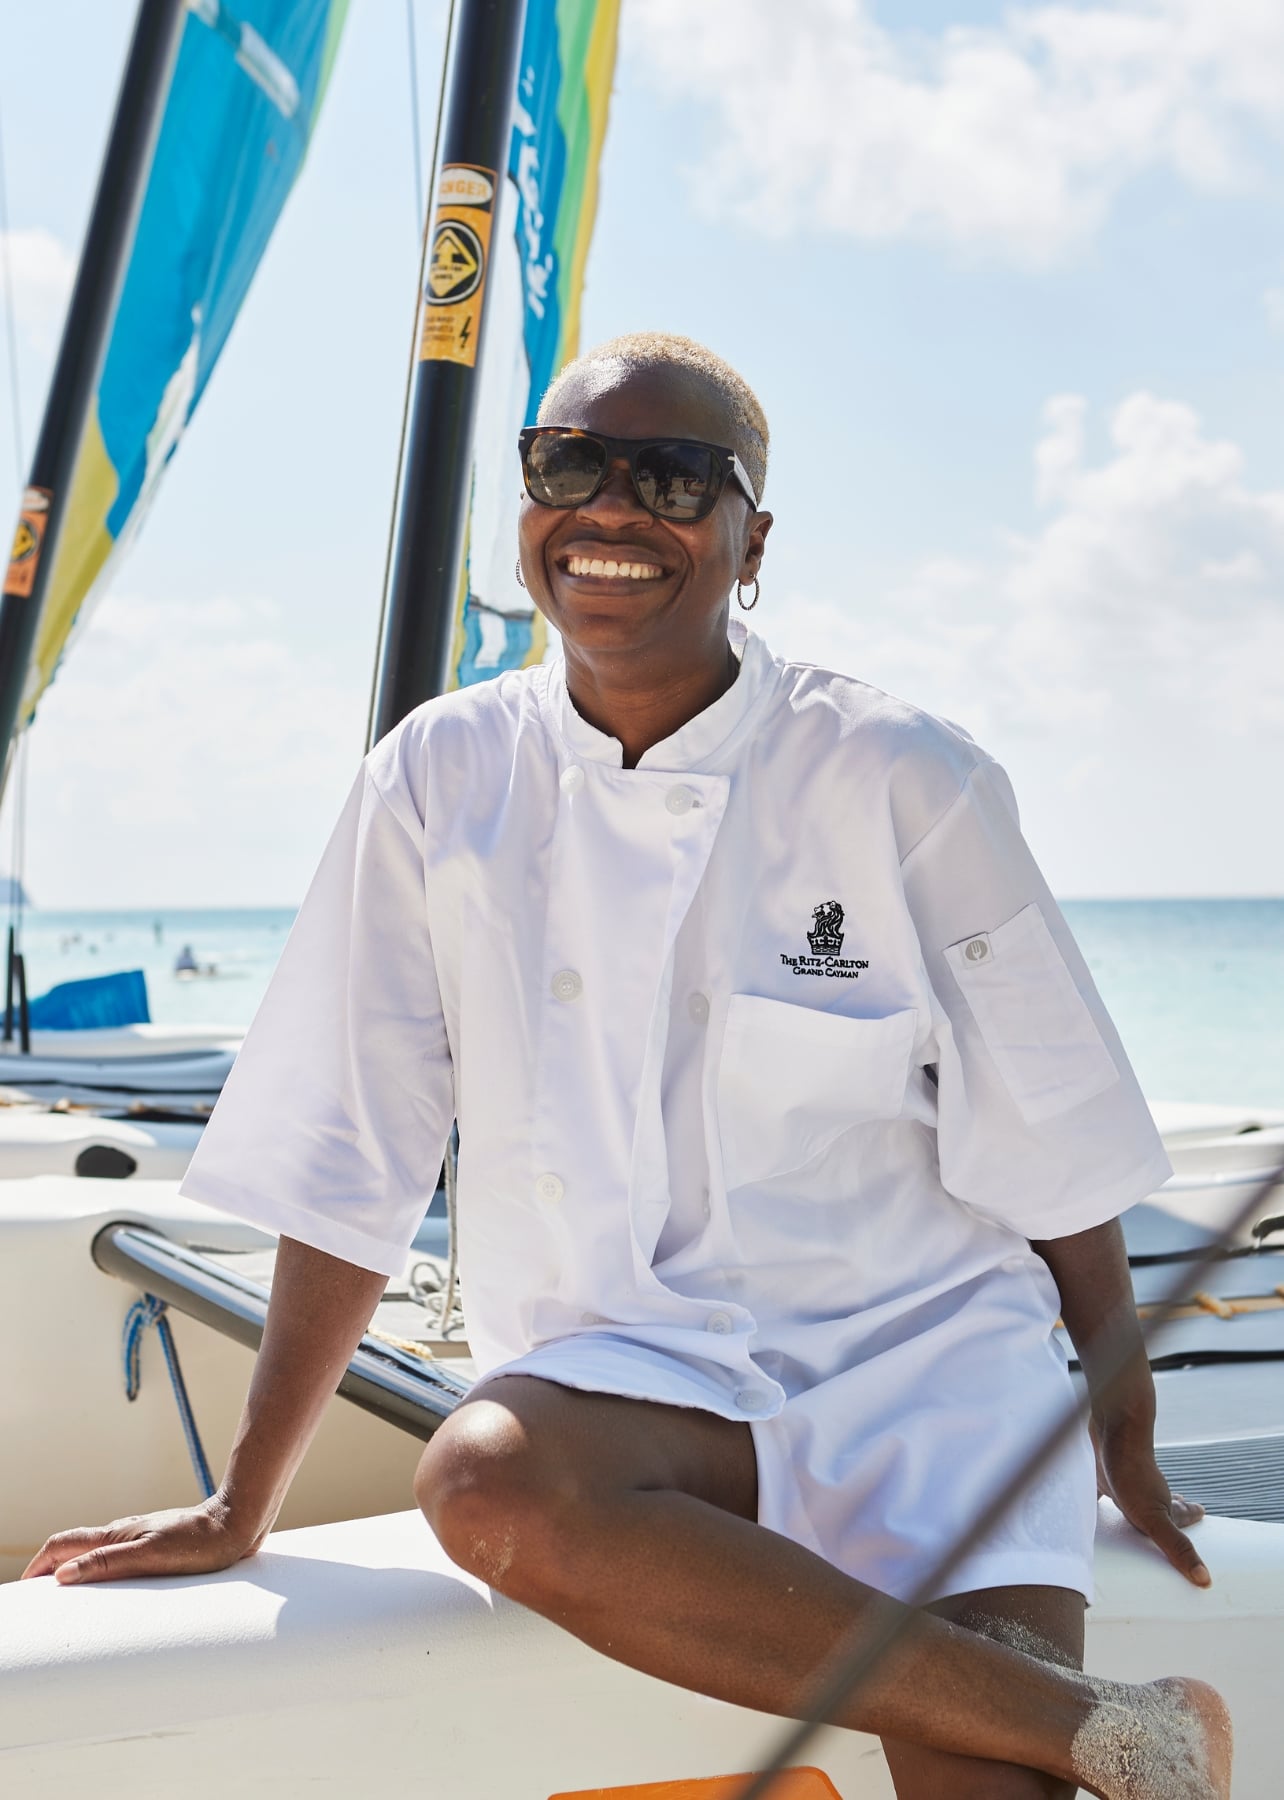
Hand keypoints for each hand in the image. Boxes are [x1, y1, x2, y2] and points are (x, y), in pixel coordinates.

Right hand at [21, 1496, 262, 1585]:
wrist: (239, 1522)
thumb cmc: (200, 1540)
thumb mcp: (151, 1554)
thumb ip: (107, 1562)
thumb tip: (61, 1576)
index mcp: (117, 1533)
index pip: (62, 1544)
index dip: (38, 1565)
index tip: (25, 1592)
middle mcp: (125, 1535)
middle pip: (76, 1551)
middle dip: (51, 1573)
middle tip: (40, 1605)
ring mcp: (142, 1540)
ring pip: (98, 1557)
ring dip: (79, 1576)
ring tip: (70, 1607)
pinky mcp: (161, 1549)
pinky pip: (122, 1564)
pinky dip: (106, 1578)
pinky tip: (115, 1597)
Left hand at [1092, 1415, 1209, 1587]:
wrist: (1112, 1425)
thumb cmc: (1131, 1472)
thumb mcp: (1154, 1518)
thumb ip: (1176, 1547)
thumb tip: (1205, 1579)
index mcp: (1160, 1506)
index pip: (1181, 1516)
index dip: (1190, 1517)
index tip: (1202, 1513)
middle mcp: (1144, 1492)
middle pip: (1158, 1505)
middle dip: (1166, 1510)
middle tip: (1180, 1508)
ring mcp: (1122, 1480)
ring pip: (1131, 1496)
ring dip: (1134, 1504)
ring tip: (1137, 1507)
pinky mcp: (1098, 1471)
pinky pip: (1097, 1487)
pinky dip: (1094, 1495)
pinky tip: (1087, 1495)